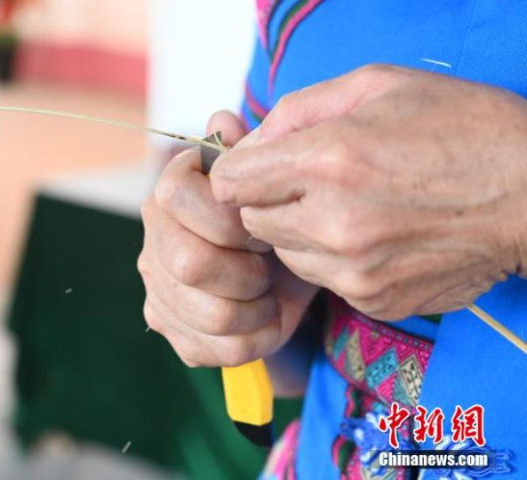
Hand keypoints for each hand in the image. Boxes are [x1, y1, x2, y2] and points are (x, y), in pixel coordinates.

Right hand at [138, 111, 319, 367]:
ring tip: (269, 293)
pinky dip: (254, 339)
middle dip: (247, 270)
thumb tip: (221, 120)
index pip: (178, 197)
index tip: (262, 221)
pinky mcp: (172, 332)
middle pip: (191, 263)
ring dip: (257, 307)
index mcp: (168, 195)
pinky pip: (217, 349)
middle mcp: (153, 242)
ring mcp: (157, 291)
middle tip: (269, 265)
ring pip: (211, 314)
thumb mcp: (273, 182)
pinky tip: (262, 318)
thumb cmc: (277, 221)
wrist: (284, 274)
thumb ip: (250, 150)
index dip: (229, 215)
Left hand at [211, 65, 526, 319]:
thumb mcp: (377, 86)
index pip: (230, 182)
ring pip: (283, 253)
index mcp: (330, 159)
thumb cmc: (461, 128)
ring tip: (344, 206)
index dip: (235, 170)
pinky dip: (329, 257)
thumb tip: (249, 142)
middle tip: (305, 181)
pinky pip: (320, 278)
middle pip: (250, 220)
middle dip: (267, 198)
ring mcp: (353, 269)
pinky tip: (370, 234)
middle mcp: (333, 222)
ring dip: (296, 230)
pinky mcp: (371, 298)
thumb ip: (298, 110)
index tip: (254, 165)